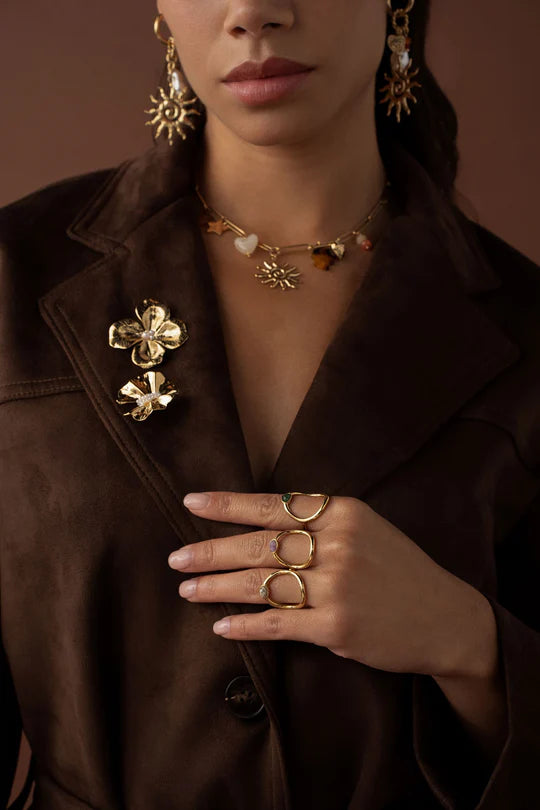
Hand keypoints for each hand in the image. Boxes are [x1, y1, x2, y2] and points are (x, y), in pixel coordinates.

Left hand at [168, 490, 495, 679]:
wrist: (445, 617)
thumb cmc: (399, 569)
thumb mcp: (366, 528)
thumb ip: (320, 522)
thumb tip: (258, 524)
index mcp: (343, 512)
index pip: (273, 506)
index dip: (227, 505)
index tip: (191, 503)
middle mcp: (338, 544)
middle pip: (258, 545)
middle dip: (210, 551)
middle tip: (176, 559)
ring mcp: (337, 587)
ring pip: (260, 584)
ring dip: (216, 588)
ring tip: (187, 590)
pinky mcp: (336, 628)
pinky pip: (278, 623)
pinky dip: (245, 625)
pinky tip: (221, 626)